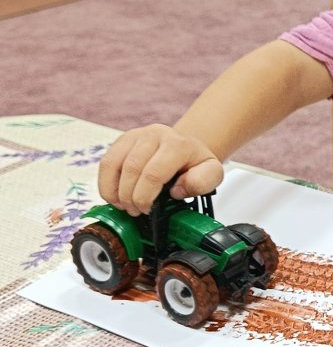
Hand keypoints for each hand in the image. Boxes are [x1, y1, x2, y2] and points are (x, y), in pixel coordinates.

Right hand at [98, 124, 223, 214]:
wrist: (186, 147)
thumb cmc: (195, 163)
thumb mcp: (212, 173)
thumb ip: (202, 182)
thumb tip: (177, 190)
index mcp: (177, 144)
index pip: (153, 173)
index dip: (145, 197)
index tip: (146, 210)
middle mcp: (155, 134)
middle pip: (132, 169)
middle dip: (130, 197)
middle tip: (136, 211)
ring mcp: (136, 135)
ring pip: (114, 164)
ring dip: (115, 192)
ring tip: (124, 206)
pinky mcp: (122, 140)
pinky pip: (106, 163)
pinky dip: (106, 184)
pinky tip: (115, 196)